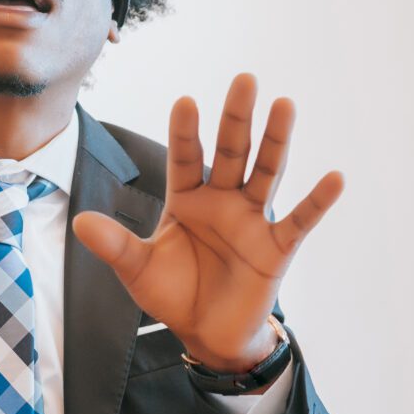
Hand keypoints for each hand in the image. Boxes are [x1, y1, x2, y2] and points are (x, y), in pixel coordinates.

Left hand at [72, 74, 345, 372]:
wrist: (207, 334)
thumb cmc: (173, 294)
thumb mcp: (138, 269)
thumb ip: (115, 244)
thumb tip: (78, 221)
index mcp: (187, 198)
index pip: (185, 158)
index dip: (185, 133)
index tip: (185, 102)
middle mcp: (223, 200)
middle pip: (231, 151)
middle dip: (237, 117)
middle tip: (244, 79)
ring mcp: (252, 220)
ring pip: (267, 172)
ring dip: (276, 140)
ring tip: (285, 105)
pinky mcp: (277, 248)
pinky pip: (300, 220)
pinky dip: (318, 200)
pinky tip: (335, 177)